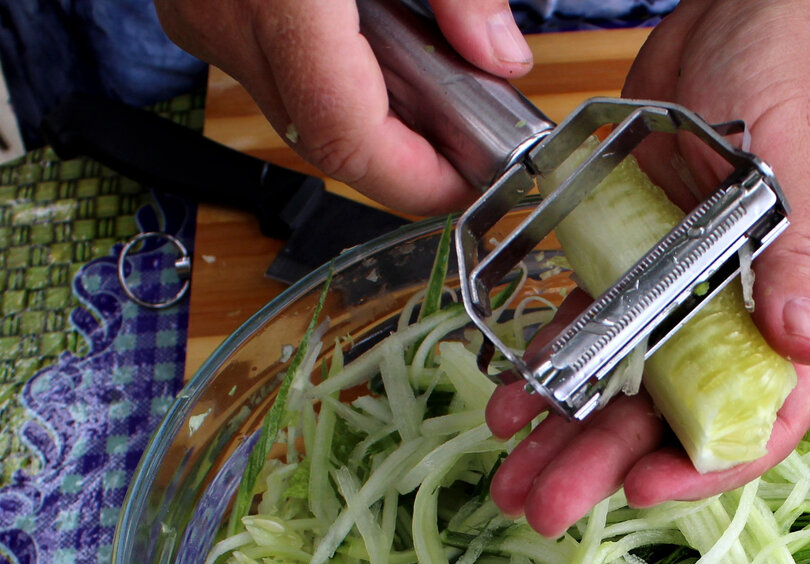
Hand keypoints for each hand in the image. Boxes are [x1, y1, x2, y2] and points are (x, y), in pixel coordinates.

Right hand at [153, 0, 532, 213]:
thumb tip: (499, 55)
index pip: (346, 138)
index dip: (416, 182)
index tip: (471, 187)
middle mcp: (225, 13)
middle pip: (326, 139)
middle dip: (406, 161)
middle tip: (472, 150)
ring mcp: (201, 11)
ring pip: (298, 112)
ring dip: (373, 123)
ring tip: (438, 100)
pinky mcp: (198, 0)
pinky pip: (274, 70)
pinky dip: (335, 81)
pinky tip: (383, 59)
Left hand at [489, 0, 809, 536]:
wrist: (745, 5)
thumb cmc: (797, 70)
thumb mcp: (806, 157)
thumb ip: (801, 251)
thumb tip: (804, 343)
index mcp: (797, 307)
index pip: (760, 416)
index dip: (703, 465)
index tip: (641, 488)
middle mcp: (738, 316)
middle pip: (672, 418)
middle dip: (607, 466)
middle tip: (544, 508)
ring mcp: (681, 294)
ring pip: (621, 387)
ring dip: (564, 435)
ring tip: (509, 477)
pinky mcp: (634, 263)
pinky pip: (588, 331)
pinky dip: (548, 368)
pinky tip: (506, 400)